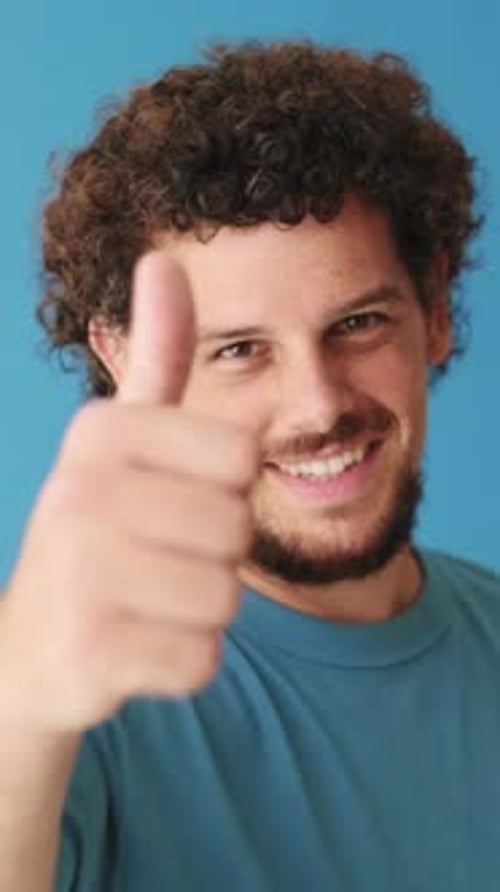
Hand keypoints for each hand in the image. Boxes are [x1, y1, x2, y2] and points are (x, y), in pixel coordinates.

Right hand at [0, 252, 257, 731]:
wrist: (35, 644)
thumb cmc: (101, 530)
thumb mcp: (123, 439)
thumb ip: (157, 354)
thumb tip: (164, 258)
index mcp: (99, 432)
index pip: (242, 455)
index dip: (219, 489)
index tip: (165, 502)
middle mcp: (78, 494)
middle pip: (237, 527)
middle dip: (212, 555)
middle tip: (154, 561)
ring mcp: (78, 576)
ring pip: (224, 598)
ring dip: (198, 610)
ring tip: (143, 601)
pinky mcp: (89, 654)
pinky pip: (200, 660)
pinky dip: (179, 662)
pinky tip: (133, 648)